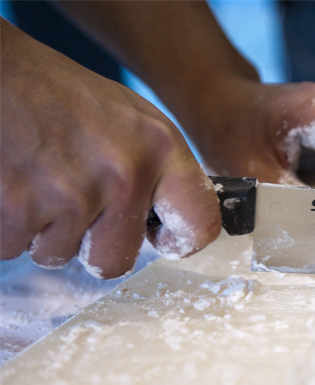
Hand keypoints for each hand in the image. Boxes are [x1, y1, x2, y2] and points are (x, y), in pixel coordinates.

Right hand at [0, 20, 220, 277]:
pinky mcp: (18, 208)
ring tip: (37, 179)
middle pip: (116, 262)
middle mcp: (125, 174)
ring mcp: (71, 195)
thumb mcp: (132, 120)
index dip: (179, 241)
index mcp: (161, 148)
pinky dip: (6, 225)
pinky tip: (11, 183)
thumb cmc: (61, 97)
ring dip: (42, 230)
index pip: (201, 224)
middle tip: (70, 202)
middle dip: (88, 245)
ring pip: (58, 256)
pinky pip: (13, 247)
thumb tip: (176, 224)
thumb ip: (159, 172)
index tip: (159, 237)